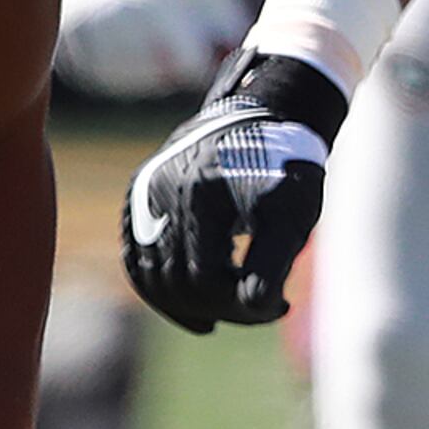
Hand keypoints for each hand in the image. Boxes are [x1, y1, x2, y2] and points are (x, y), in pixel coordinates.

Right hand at [120, 51, 344, 332]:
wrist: (262, 119)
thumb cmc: (285, 171)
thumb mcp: (290, 218)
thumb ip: (270, 267)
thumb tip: (250, 308)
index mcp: (199, 195)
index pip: (207, 282)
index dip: (244, 306)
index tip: (282, 303)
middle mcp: (160, 193)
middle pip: (178, 283)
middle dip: (222, 306)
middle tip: (260, 306)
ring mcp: (143, 194)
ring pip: (151, 276)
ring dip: (190, 304)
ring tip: (230, 307)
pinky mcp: (138, 198)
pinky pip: (137, 259)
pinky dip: (163, 290)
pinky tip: (197, 309)